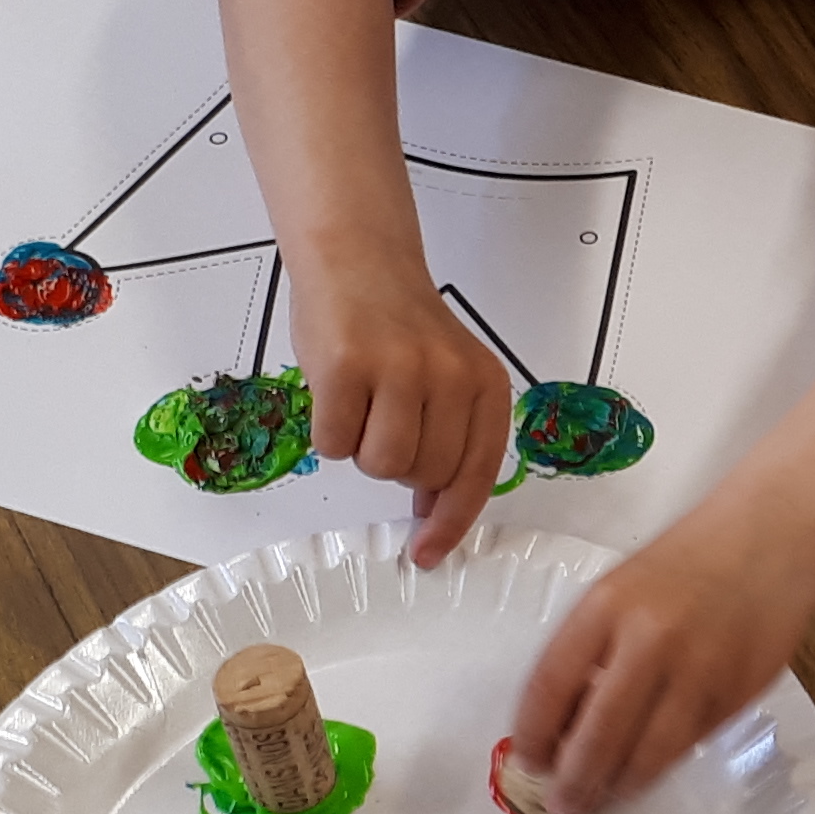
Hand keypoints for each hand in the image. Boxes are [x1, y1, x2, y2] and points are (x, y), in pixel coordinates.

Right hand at [288, 267, 513, 562]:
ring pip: (382, 465)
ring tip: (363, 404)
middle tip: (385, 417)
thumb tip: (434, 517)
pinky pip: (335, 444)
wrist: (357, 260)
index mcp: (485, 384)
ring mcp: (400, 370)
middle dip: (399, 464)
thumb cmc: (397, 328)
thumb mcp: (445, 380)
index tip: (429, 553)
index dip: (451, 522)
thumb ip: (448, 442)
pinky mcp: (348, 367)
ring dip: (363, 449)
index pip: (476, 474)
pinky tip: (337, 392)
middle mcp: (451, 377)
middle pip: (424, 476)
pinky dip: (329, 431)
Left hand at [504, 498, 814, 813]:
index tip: (526, 763)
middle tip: (560, 807)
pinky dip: (660, 766)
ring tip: (600, 799)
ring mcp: (698, 671)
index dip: (532, 737)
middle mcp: (649, 639)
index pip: (549, 687)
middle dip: (572, 782)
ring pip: (646, 755)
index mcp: (606, 606)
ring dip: (617, 787)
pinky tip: (643, 773)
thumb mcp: (620, 589)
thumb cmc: (687, 564)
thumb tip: (561, 725)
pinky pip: (688, 746)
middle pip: (596, 736)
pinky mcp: (735, 694)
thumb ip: (591, 650)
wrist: (771, 537)